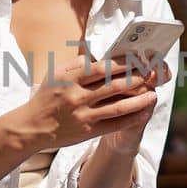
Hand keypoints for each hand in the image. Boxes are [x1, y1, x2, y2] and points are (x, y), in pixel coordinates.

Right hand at [8, 53, 169, 152]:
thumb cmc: (47, 96)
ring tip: (154, 93)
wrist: (32, 126)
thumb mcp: (56, 73)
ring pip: (118, 106)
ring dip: (139, 99)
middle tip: (153, 74)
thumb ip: (78, 63)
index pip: (102, 68)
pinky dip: (131, 117)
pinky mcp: (87, 131)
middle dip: (137, 79)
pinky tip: (144, 111)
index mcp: (70, 78)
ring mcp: (83, 115)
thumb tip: (102, 56)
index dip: (123, 64)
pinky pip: (115, 124)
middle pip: (114, 85)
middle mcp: (77, 95)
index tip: (139, 59)